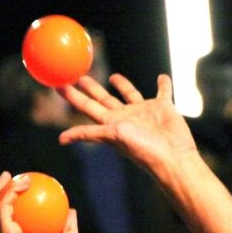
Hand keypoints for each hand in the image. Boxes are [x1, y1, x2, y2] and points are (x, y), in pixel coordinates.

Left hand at [59, 74, 197, 174]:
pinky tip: (162, 78)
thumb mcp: (112, 136)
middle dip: (91, 88)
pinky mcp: (163, 107)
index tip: (59, 85)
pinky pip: (163, 92)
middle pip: (103, 99)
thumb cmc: (142, 149)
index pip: (86, 106)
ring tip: (113, 76)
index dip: (72, 96)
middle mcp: (126, 117)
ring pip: (130, 94)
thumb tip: (60, 139)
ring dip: (122, 85)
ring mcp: (144, 111)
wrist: (172, 156)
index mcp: (111, 123)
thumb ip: (88, 133)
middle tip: (79, 76)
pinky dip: (163, 85)